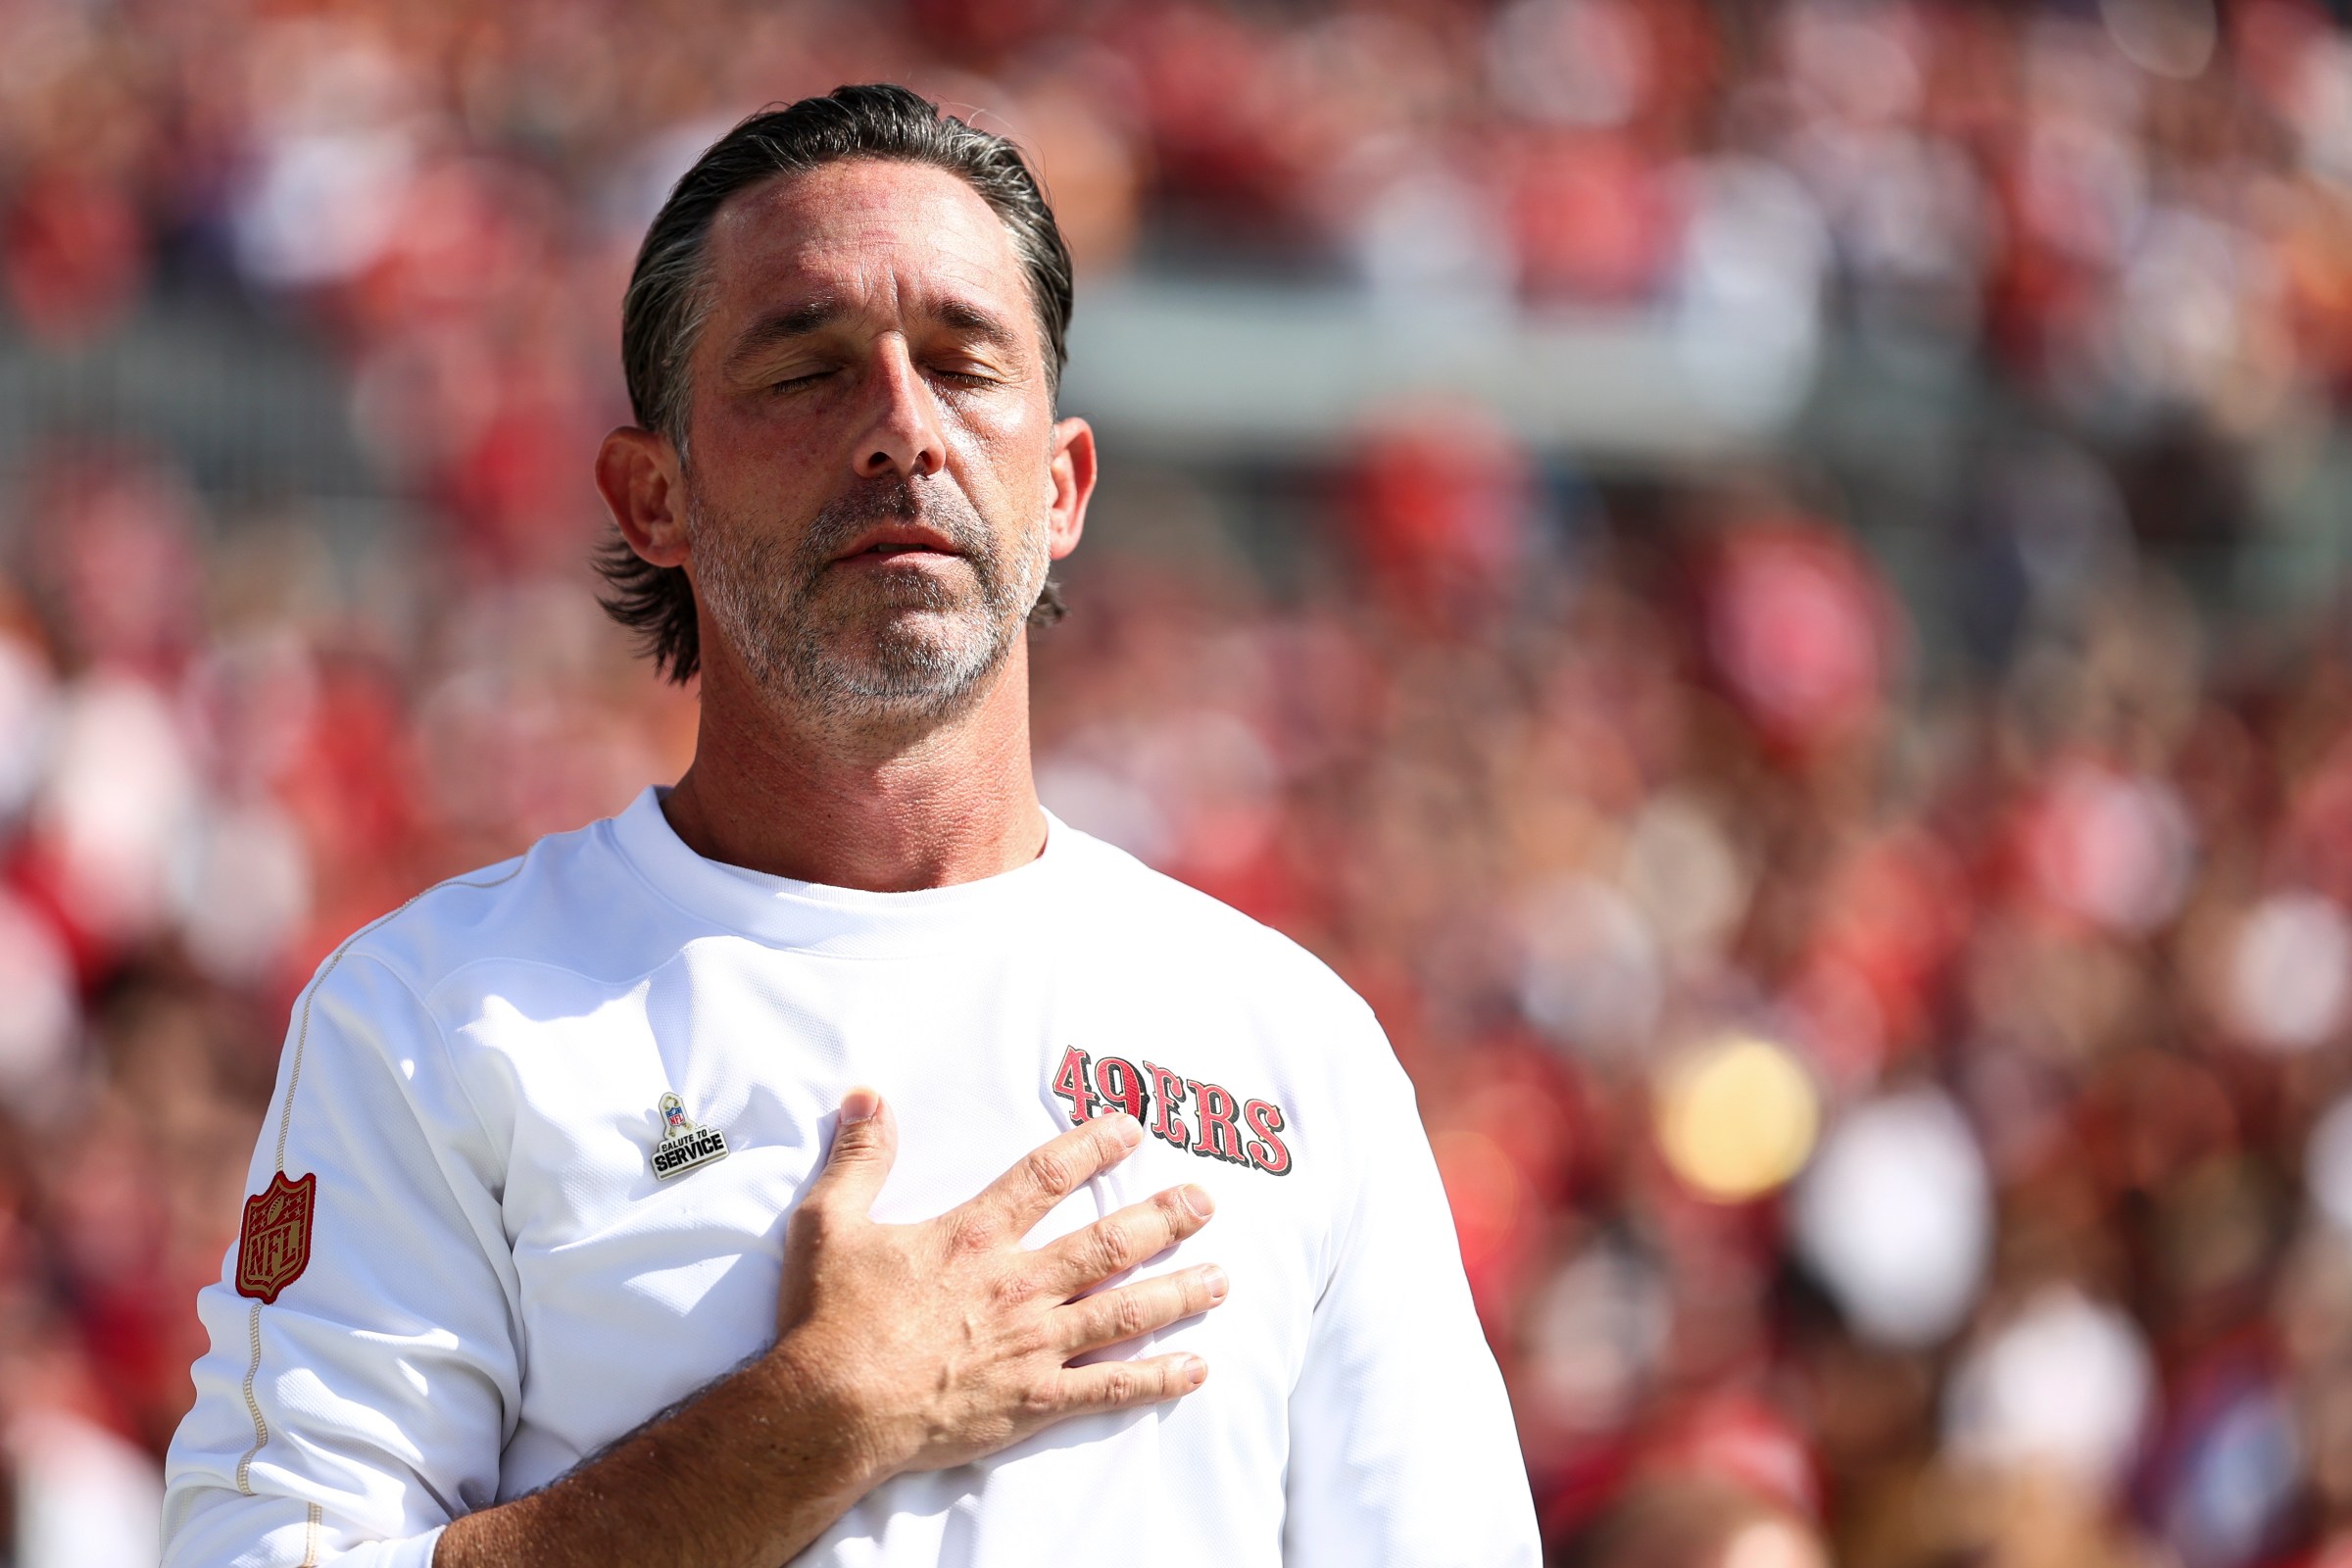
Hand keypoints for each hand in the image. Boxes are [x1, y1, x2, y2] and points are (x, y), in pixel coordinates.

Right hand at [771, 1088, 1225, 1479]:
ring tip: (1221, 1279)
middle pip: (1111, 1242)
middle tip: (1206, 1202)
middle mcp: (1018, 1285)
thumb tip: (866, 1096)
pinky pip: (1111, 1387)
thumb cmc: (828, 1320)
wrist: (830, 1410)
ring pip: (1127, 1310)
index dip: (1092, 1147)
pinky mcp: (1037, 1400)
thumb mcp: (829, 1224)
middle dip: (1166, 1219)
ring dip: (1179, 1291)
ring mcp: (1035, 1344)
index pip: (1047, 1176)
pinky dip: (1157, 1378)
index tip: (1130, 1130)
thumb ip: (858, 1158)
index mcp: (975, 1237)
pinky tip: (1195, 1370)